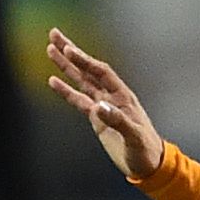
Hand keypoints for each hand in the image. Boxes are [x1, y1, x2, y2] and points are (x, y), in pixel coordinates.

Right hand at [45, 28, 165, 179]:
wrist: (148, 164)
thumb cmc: (146, 150)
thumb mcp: (135, 137)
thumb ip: (118, 121)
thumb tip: (98, 107)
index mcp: (122, 96)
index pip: (100, 72)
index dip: (85, 61)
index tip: (69, 50)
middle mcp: (111, 96)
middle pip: (88, 69)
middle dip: (71, 52)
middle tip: (54, 35)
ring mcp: (102, 106)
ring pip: (80, 81)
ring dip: (66, 66)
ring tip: (51, 49)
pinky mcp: (96, 118)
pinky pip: (78, 100)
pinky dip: (65, 90)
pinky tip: (53, 80)